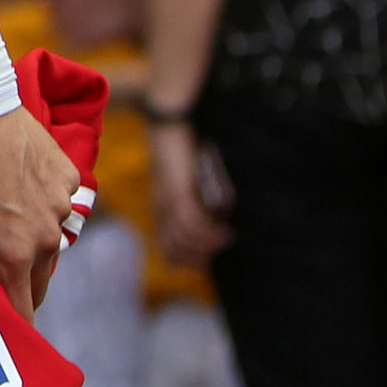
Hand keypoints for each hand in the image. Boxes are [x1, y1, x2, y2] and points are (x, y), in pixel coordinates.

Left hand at [0, 106, 79, 317]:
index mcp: (13, 256)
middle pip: (37, 281)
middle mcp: (46, 236)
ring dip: (27, 238)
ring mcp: (60, 205)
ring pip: (48, 240)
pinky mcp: (65, 176)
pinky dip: (39, 202)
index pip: (22, 314)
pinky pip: (57, 202)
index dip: (6, 320)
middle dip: (14, 281)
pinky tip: (11, 188)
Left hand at [149, 120, 230, 265]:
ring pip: (185, 240)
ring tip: (226, 236)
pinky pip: (191, 222)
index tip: (213, 256)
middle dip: (201, 256)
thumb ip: (193, 203)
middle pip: (176, 252)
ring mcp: (167, 202)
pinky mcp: (177, 191)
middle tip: (221, 246)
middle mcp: (160, 210)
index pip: (170, 252)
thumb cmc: (180, 152)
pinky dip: (208, 231)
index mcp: (160, 210)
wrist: (167, 125)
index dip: (191, 261)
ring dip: (208, 244)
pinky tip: (223, 229)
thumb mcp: (183, 182)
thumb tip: (218, 221)